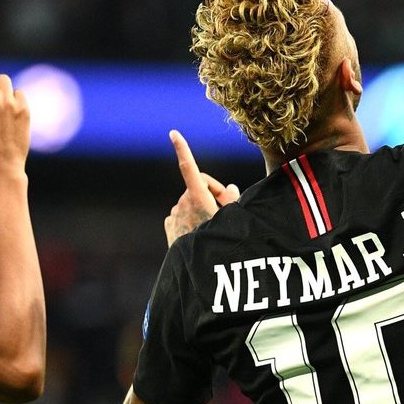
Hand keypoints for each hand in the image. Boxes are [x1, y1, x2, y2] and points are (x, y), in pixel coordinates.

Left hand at [163, 130, 239, 246]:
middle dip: (213, 193)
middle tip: (226, 210)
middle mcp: (182, 202)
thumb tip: (231, 189)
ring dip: (202, 208)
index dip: (182, 149)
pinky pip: (182, 214)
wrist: (199, 271)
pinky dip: (191, 218)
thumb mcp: (234, 217)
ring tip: (213, 227)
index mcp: (197, 197)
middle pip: (201, 186)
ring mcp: (174, 214)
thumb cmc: (221, 242)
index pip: (189, 167)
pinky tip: (199, 232)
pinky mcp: (169, 224)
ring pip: (192, 201)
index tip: (173, 133)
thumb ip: (232, 198)